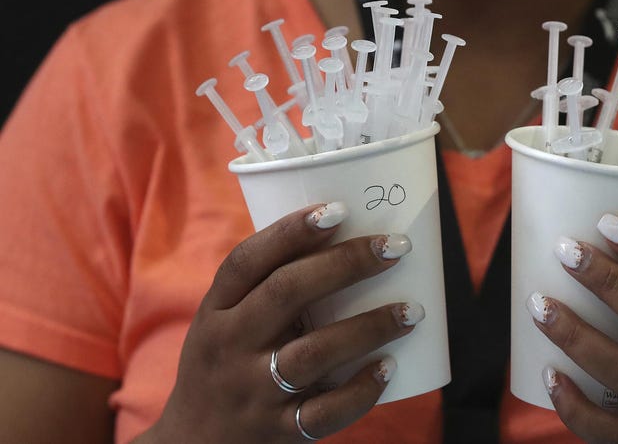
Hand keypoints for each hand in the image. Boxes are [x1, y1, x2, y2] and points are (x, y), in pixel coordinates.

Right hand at [137, 202, 422, 442]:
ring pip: (314, 352)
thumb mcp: (225, 322)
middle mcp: (229, 346)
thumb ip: (265, 288)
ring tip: (411, 311)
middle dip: (346, 264)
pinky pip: (324, 413)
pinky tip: (389, 367)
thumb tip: (346, 238)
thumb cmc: (225, 364)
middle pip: (287, 293)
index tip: (338, 210)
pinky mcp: (278, 430)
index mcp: (217, 310)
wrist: (194, 443)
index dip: (290, 231)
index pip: (247, 261)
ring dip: (369, 327)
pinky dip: (360, 391)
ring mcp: (253, 391)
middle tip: (395, 248)